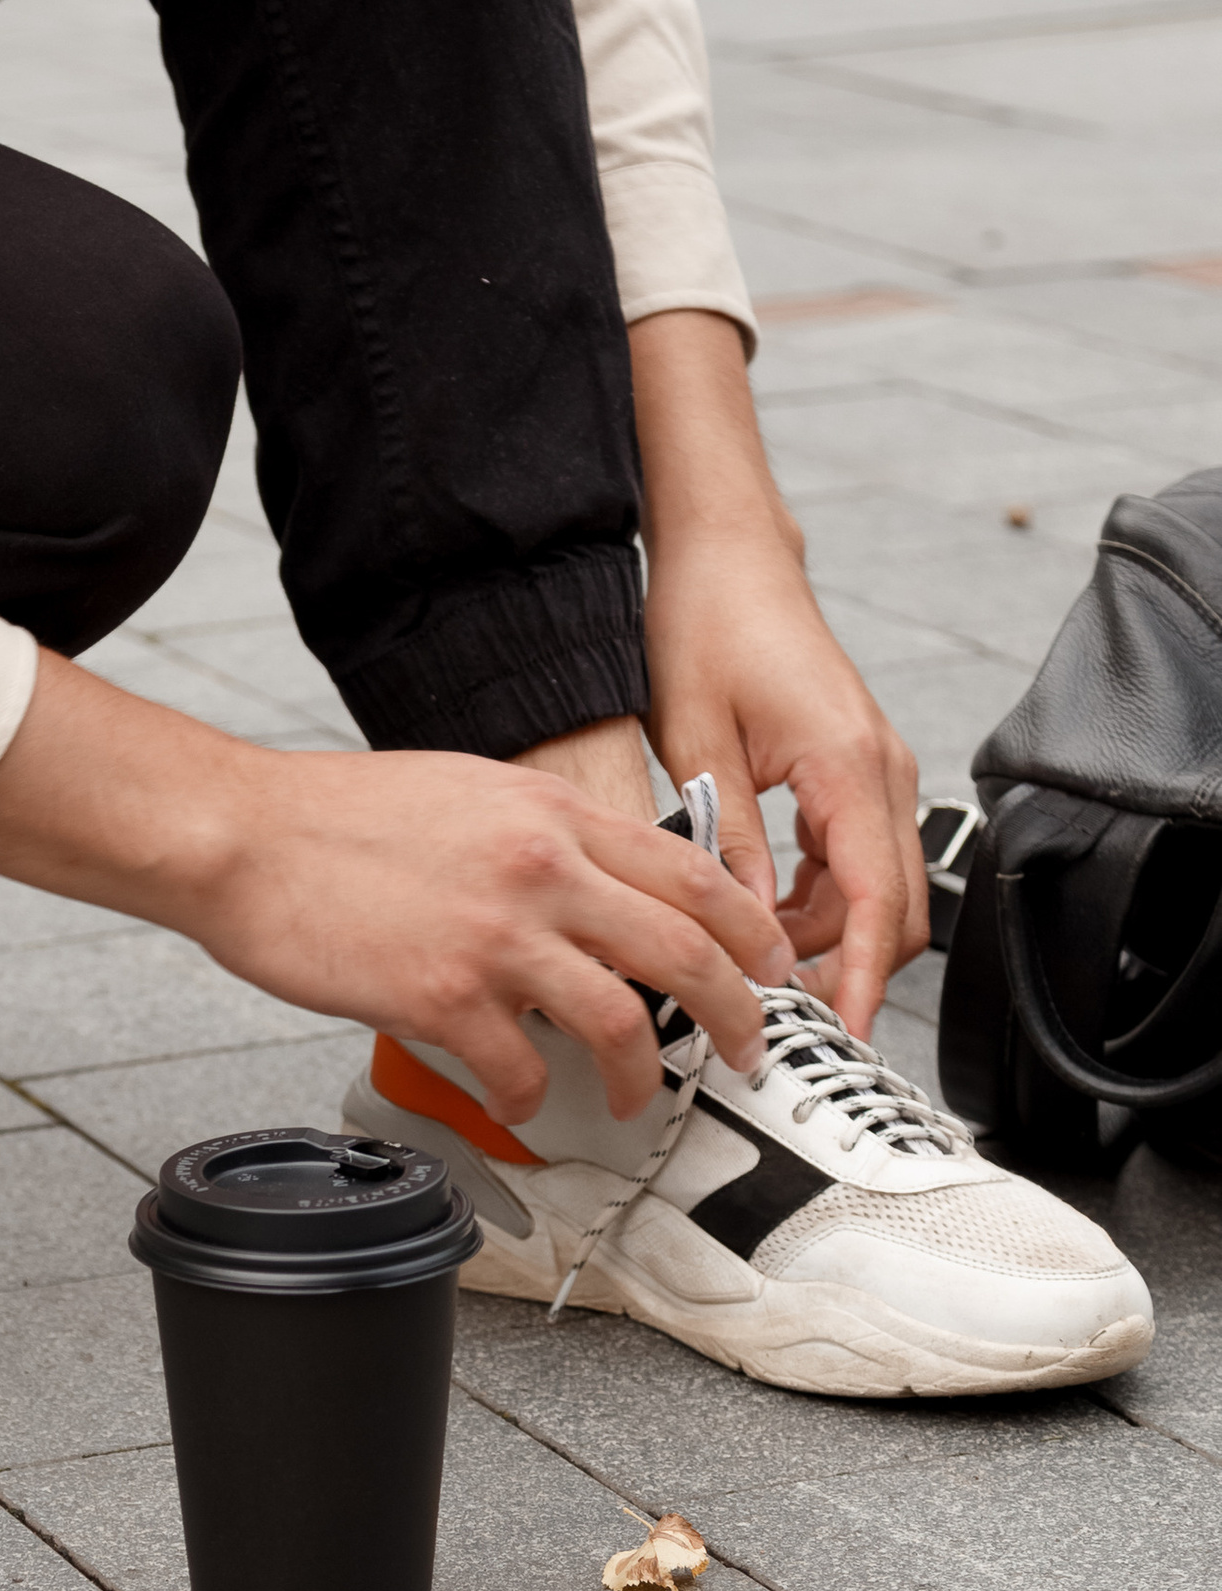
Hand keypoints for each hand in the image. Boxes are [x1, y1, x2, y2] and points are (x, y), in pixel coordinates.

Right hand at [0, 652, 793, 1128]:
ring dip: (641, 1076)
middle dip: (737, 1015)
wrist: (240, 833)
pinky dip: (528, 1098)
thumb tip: (597, 891)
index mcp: (551, 812)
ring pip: (621, 1022)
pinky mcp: (440, 996)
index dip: (751, 933)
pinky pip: (519, 1071)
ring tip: (636, 1100)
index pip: (694, 873)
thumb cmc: (336, 815)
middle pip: (687, 951)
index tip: (769, 973)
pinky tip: (516, 1098)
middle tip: (749, 1052)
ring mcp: (494, 936)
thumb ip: (543, 835)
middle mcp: (540, 868)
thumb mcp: (469, 791)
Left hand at [629, 309, 926, 1038]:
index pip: (878, 905)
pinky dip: (818, 895)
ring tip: (744, 956)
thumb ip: (726, 839)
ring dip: (823, 932)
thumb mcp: (696, 741)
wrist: (727, 555)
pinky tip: (755, 905)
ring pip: (874, 890)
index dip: (862, 980)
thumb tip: (738, 924)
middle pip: (895, 909)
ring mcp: (877, 770)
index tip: (840, 1035)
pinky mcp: (857, 769)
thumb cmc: (708, 623)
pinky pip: (855, 857)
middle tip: (775, 1012)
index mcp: (850, 766)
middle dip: (846, 968)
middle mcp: (882, 771)